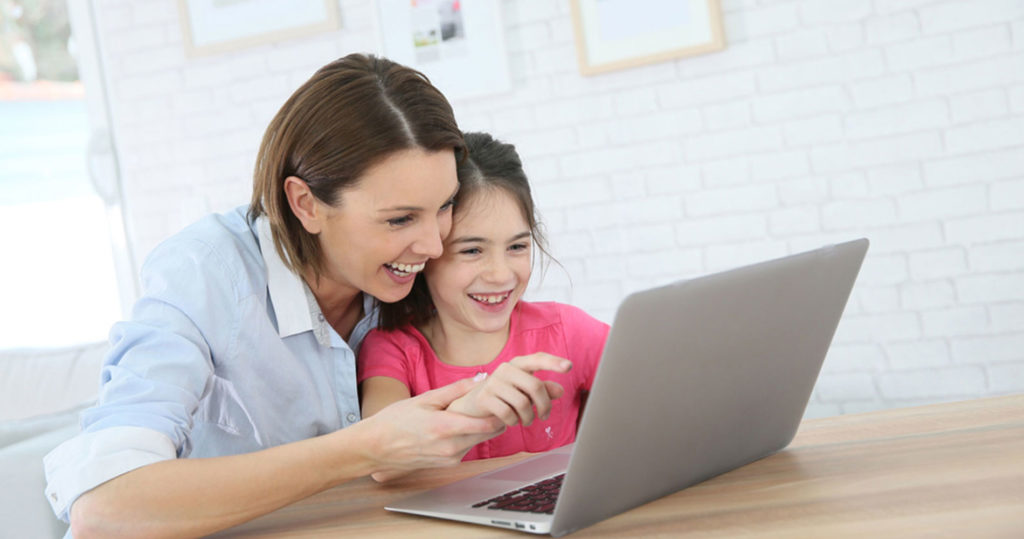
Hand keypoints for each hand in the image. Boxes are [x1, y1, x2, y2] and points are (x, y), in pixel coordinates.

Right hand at [356, 378, 506, 475]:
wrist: (374, 448)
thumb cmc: (394, 421)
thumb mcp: (424, 399)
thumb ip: (454, 390)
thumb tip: (479, 378)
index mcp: (446, 428)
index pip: (488, 424)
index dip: (499, 411)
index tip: (501, 398)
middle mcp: (451, 448)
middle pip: (489, 434)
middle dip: (495, 418)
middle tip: (494, 402)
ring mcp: (449, 459)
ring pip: (478, 441)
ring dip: (482, 428)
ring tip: (476, 411)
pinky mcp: (447, 465)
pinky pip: (467, 448)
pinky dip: (469, 437)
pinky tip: (459, 426)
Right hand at [447, 353, 570, 426]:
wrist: (472, 408)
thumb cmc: (503, 398)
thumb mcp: (525, 393)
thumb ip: (543, 390)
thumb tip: (560, 390)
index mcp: (517, 365)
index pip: (537, 359)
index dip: (553, 362)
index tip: (568, 367)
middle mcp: (505, 369)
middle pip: (535, 386)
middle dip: (544, 405)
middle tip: (544, 416)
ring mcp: (493, 382)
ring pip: (523, 402)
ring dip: (528, 417)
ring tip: (526, 420)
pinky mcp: (484, 397)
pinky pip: (508, 413)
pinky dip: (513, 421)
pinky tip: (511, 421)